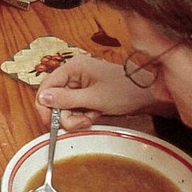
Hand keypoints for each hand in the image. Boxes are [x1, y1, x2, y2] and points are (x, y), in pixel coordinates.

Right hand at [35, 54, 162, 129]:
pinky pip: (74, 108)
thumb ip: (66, 99)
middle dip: (66, 115)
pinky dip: (81, 116)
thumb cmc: (126, 92)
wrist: (149, 95)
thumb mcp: (94, 98)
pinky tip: (94, 115)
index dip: (45, 106)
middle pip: (54, 99)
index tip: (51, 124)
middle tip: (81, 122)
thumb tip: (42, 98)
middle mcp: (73, 74)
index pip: (46, 87)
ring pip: (64, 106)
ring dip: (75, 117)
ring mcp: (79, 84)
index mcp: (73, 67)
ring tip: (92, 117)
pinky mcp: (85, 93)